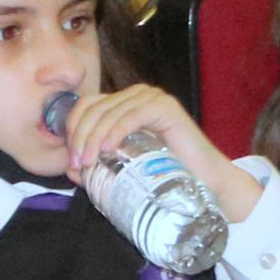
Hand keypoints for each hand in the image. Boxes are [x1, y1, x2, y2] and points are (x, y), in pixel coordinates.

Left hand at [60, 84, 260, 224]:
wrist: (207, 184)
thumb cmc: (167, 176)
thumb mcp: (125, 167)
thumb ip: (98, 164)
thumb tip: (71, 170)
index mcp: (124, 103)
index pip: (87, 106)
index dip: (73, 128)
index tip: (71, 158)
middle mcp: (136, 95)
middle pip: (94, 108)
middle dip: (81, 136)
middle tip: (78, 164)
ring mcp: (151, 98)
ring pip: (109, 112)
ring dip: (94, 137)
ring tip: (89, 162)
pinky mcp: (165, 107)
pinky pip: (132, 116)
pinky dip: (116, 131)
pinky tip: (108, 149)